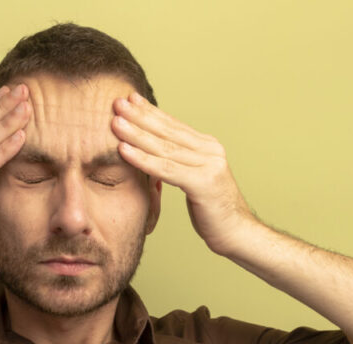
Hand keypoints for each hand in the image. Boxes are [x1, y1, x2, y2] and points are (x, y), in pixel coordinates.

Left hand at [112, 92, 253, 255]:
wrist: (237, 234)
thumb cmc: (212, 211)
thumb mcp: (195, 180)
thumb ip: (180, 164)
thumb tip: (155, 153)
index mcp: (208, 147)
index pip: (173, 125)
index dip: (151, 111)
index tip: (130, 99)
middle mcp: (210, 151)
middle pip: (167, 131)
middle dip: (140, 116)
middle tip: (116, 102)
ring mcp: (208, 165)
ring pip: (164, 147)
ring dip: (136, 134)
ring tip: (115, 122)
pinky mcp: (203, 183)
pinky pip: (166, 169)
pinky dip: (143, 159)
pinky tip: (124, 150)